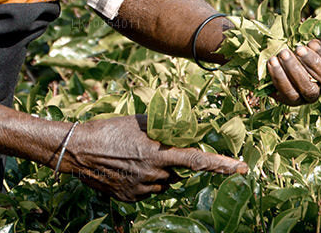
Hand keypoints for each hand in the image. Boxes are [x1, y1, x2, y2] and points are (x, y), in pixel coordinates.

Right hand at [59, 115, 247, 201]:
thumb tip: (181, 129)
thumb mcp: (139, 122)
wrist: (78, 150)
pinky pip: (146, 191)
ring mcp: (141, 189)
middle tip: (150, 149)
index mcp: (159, 153)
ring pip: (162, 183)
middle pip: (177, 173)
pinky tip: (125, 168)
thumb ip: (163, 128)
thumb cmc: (109, 129)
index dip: (221, 164)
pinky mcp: (130, 198)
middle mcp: (154, 175)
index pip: (197, 161)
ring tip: (132, 157)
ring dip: (157, 172)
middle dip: (171, 163)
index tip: (241, 168)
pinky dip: (142, 181)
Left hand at [268, 25, 320, 104]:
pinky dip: (280, 78)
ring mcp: (310, 95)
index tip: (312, 42)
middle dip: (313, 63)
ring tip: (283, 54)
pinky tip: (273, 62)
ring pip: (309, 90)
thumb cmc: (305, 39)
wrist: (281, 47)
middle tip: (298, 48)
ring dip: (295, 71)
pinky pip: (289, 94)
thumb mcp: (319, 32)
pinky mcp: (293, 100)